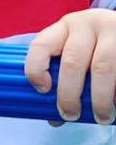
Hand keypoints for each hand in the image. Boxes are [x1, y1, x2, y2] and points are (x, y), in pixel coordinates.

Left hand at [24, 9, 115, 124]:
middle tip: (71, 115)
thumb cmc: (94, 44)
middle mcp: (86, 25)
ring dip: (100, 98)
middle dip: (69, 94)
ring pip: (102, 68)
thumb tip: (56, 120)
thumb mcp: (76, 51)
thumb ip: (63, 78)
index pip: (40, 45)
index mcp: (64, 27)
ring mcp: (112, 31)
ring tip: (101, 117)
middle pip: (72, 62)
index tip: (43, 90)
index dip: (36, 68)